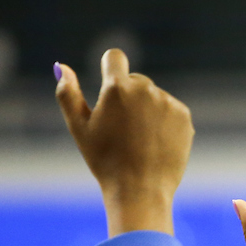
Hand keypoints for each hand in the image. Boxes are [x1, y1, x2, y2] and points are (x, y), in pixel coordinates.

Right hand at [55, 50, 193, 235]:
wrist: (141, 189)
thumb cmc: (105, 160)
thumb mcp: (79, 127)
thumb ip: (67, 93)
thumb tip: (61, 66)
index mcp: (117, 88)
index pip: (115, 57)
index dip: (110, 67)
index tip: (110, 82)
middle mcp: (146, 89)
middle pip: (135, 80)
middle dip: (128, 96)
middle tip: (122, 129)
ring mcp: (168, 102)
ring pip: (154, 97)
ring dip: (146, 110)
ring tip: (140, 140)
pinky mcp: (184, 116)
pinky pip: (171, 110)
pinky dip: (164, 121)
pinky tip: (156, 143)